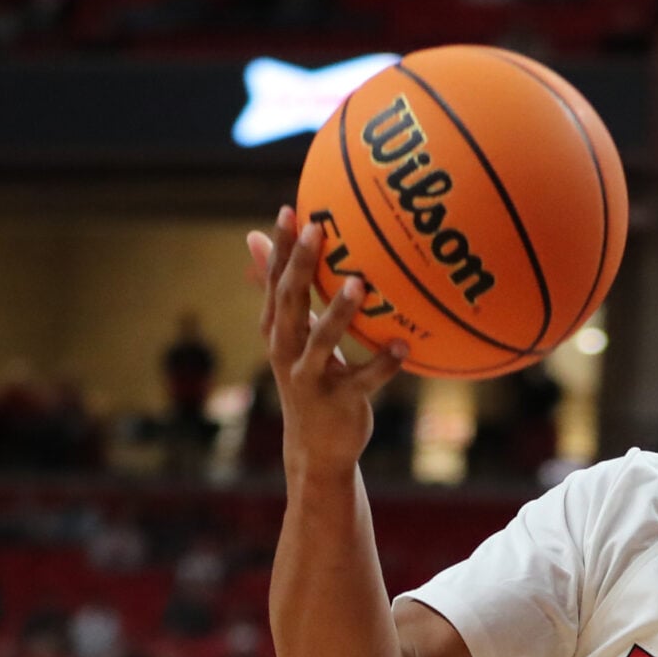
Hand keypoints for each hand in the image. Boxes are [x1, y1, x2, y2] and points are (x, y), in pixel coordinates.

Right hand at [249, 207, 405, 477]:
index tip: (291, 209)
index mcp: (277, 330)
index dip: (280, 246)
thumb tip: (252, 237)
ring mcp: (310, 378)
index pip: (274, 281)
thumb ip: (279, 290)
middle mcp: (287, 350)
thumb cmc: (310, 378)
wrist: (316, 446)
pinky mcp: (338, 402)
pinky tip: (405, 346)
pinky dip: (383, 364)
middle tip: (318, 228)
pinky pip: (364, 380)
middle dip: (300, 264)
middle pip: (289, 301)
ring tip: (358, 283)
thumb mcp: (290, 334)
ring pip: (322, 341)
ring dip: (339, 312)